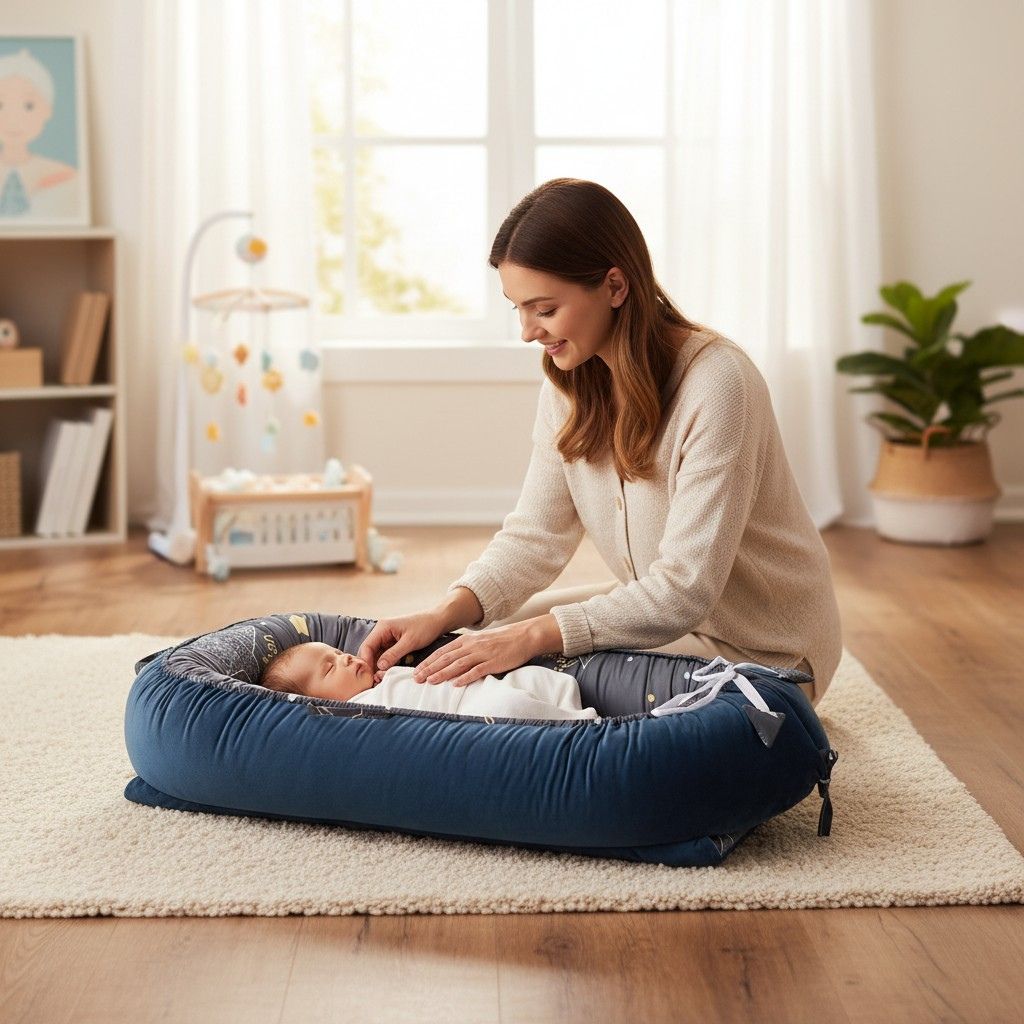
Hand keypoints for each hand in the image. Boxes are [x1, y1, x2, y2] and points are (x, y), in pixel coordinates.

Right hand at [357, 611, 447, 683]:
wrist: (438, 621)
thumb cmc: (425, 627)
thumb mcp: (410, 642)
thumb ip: (393, 654)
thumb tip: (379, 666)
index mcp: (383, 627)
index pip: (367, 647)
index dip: (366, 663)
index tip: (369, 677)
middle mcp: (382, 632)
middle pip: (369, 652)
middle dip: (371, 666)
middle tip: (374, 681)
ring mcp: (387, 637)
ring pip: (377, 655)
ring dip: (379, 667)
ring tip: (381, 679)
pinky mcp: (393, 643)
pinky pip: (385, 655)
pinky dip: (387, 664)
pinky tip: (389, 672)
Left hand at [410, 620, 549, 687]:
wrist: (524, 636)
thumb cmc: (502, 641)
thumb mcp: (481, 642)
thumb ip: (466, 650)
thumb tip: (451, 662)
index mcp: (467, 640)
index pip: (442, 651)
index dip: (428, 661)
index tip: (416, 671)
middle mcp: (472, 646)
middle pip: (446, 658)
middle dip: (430, 668)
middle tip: (416, 679)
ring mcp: (482, 654)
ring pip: (458, 664)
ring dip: (442, 673)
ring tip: (430, 681)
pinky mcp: (493, 662)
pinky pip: (477, 670)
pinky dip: (465, 677)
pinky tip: (455, 684)